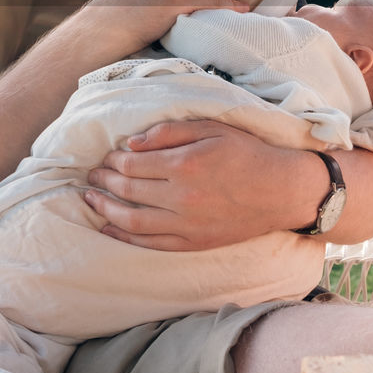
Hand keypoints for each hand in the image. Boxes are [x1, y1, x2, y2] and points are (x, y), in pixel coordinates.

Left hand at [82, 119, 313, 250]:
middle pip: (128, 190)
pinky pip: (151, 244)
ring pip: (133, 220)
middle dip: (104, 181)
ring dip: (106, 210)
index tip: (106, 155)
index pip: (133, 164)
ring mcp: (187, 224)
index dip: (114, 159)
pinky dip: (126, 237)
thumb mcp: (211, 129)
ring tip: (91, 199)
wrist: (281, 191)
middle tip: (92, 174)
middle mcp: (182, 197)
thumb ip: (169, 132)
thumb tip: (132, 142)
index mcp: (185, 165)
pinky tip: (109, 229)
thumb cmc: (247, 153)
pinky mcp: (194, 243)